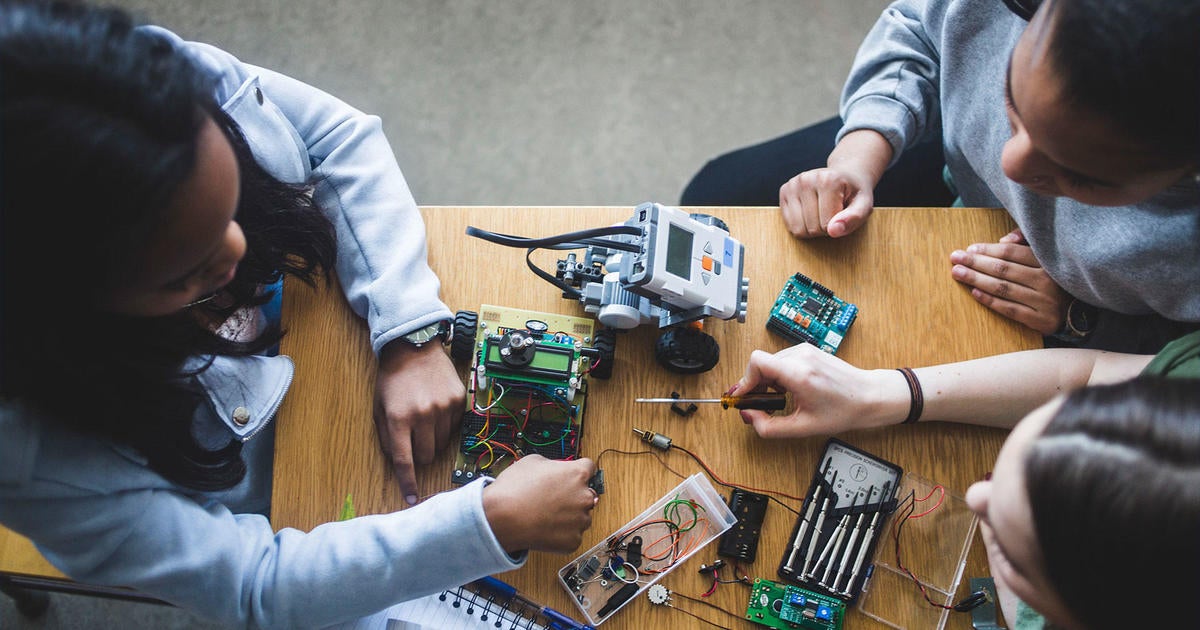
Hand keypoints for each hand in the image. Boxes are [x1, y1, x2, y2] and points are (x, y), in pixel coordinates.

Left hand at [374, 340, 464, 504]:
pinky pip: (454, 427)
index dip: (408, 483)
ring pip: (442, 444)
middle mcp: (423, 415)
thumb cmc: (392, 379)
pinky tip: (436, 408)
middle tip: (414, 439)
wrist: (414, 346)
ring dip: (432, 439)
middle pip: (427, 456)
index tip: (412, 499)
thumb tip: (400, 463)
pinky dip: (445, 425)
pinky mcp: (459, 401)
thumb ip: (387, 437)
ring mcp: (444, 407)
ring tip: (424, 419)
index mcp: (399, 418)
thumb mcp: (379, 408)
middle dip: (420, 455)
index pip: (404, 461)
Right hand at [482, 455, 596, 553]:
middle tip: (554, 499)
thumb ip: (553, 464)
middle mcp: (584, 497)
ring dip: (570, 516)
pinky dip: (562, 533)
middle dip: (575, 495)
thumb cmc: (514, 490)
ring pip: (581, 517)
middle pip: (587, 494)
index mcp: (577, 474)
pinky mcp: (573, 541)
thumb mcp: (532, 461)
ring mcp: (580, 521)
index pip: (589, 467)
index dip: (578, 471)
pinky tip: (545, 527)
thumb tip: (555, 470)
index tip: (572, 477)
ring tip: (546, 514)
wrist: (501, 519)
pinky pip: (572, 535)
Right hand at [730, 344, 908, 437]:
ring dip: (767, 381)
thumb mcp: (803, 427)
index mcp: (798, 373)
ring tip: (778, 398)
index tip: (744, 397)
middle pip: (760, 364)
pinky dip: (778, 375)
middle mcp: (800, 356)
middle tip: (759, 404)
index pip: (756, 362)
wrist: (869, 396)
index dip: (745, 381)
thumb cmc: (843, 411)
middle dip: (755, 385)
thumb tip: (750, 417)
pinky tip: (789, 390)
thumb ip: (770, 427)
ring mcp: (805, 351)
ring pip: (770, 362)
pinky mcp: (809, 351)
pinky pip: (782, 360)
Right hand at [779, 166, 875, 238]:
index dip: (837, 227)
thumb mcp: (864, 206)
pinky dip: (801, 225)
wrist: (844, 175)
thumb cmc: (854, 193)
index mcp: (828, 180)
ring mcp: (793, 184)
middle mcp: (806, 179)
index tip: (843, 214)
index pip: (826, 224)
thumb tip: (833, 231)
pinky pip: (789, 224)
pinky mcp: (784, 191)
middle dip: (824, 229)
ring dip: (811, 229)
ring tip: (822, 214)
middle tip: (833, 215)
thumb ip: (854, 219)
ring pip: (798, 228)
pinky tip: (810, 213)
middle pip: (811, 228)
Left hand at [949, 229, 1068, 334]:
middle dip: (976, 263)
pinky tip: (974, 293)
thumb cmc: (1052, 280)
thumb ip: (1024, 244)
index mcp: (1047, 262)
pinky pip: (1010, 309)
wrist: (1077, 311)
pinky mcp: (1041, 320)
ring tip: (958, 273)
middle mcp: (1047, 280)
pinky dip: (990, 301)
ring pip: (1004, 288)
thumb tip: (1003, 240)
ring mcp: (1045, 301)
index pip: (1011, 253)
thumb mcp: (1044, 259)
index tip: (968, 249)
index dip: (988, 250)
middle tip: (955, 259)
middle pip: (1004, 269)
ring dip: (977, 280)